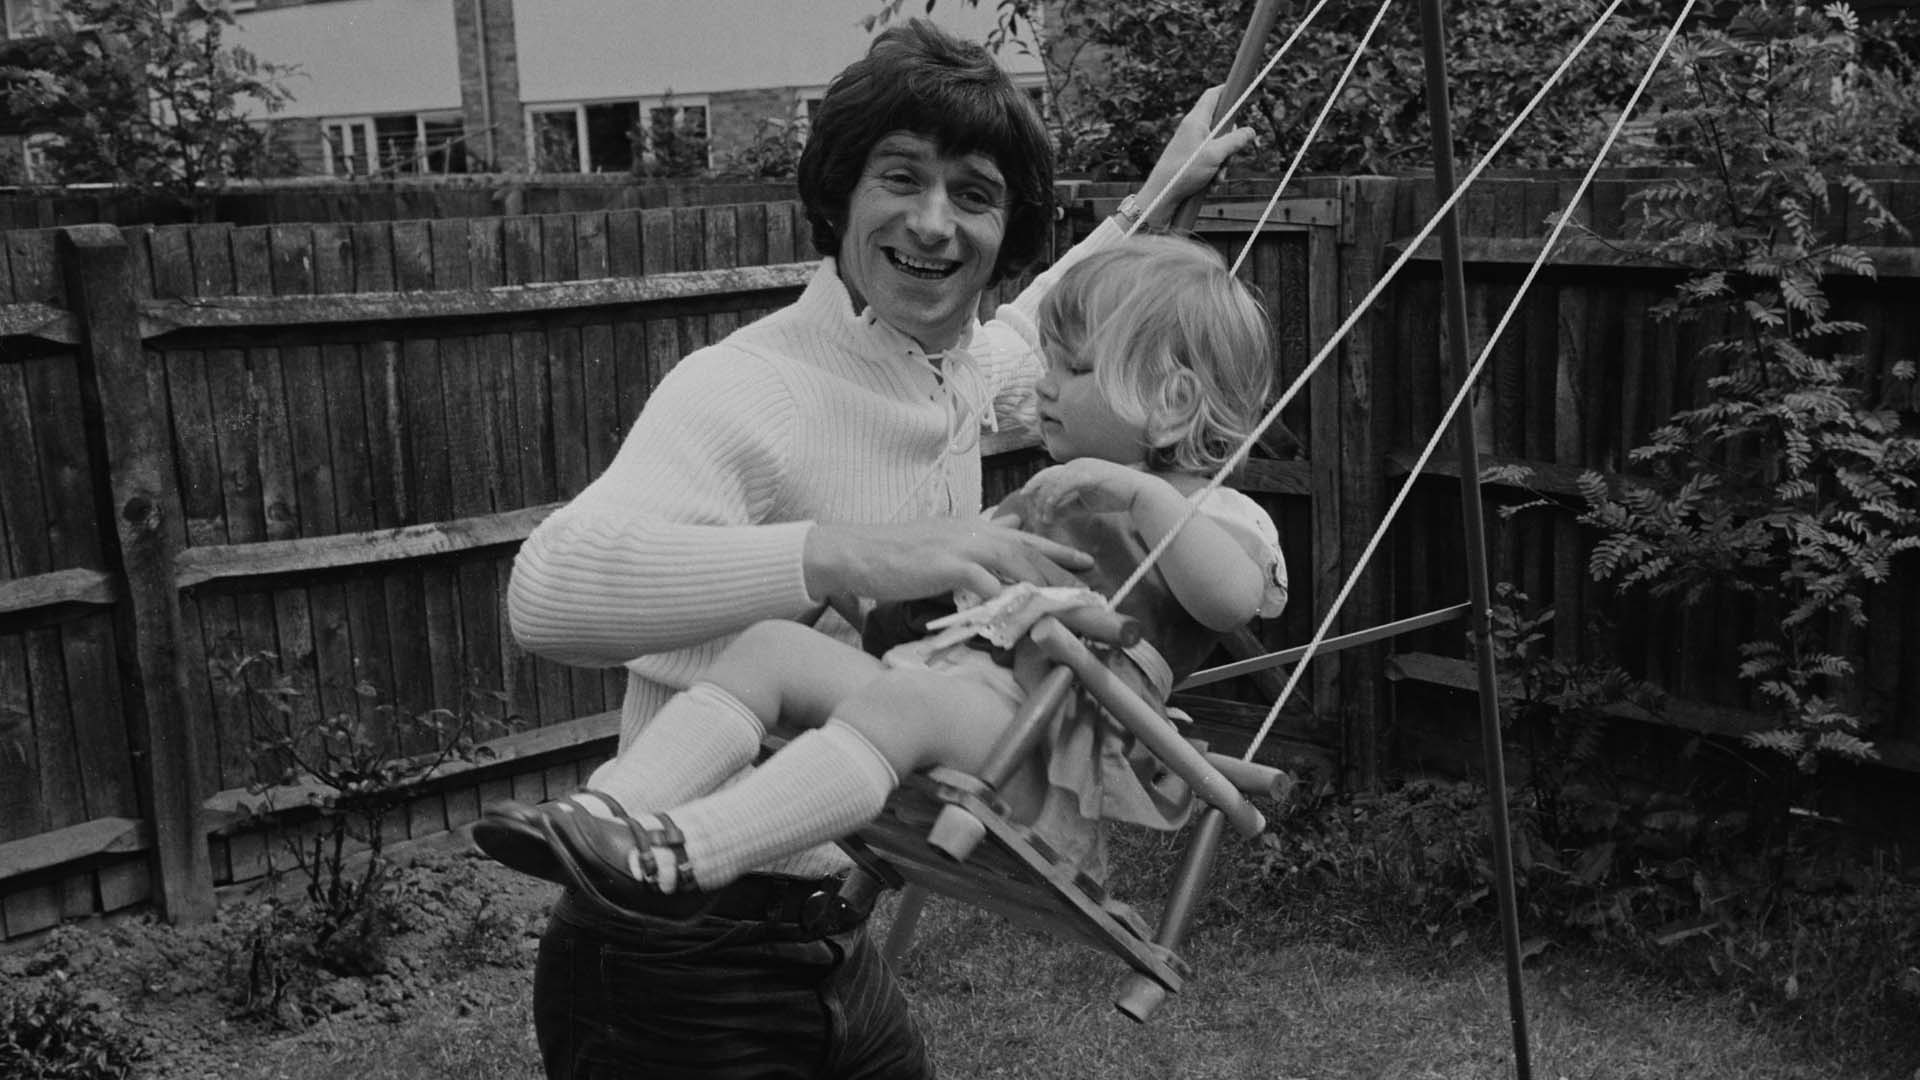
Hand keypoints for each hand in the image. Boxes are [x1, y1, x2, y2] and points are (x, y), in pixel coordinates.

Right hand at [804, 517, 1092, 603]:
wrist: (854, 551)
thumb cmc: (891, 556)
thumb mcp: (936, 547)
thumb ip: (966, 555)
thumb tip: (988, 562)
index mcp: (975, 528)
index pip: (1027, 539)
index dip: (1060, 552)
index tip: (1087, 565)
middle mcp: (977, 532)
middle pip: (1033, 557)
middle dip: (1067, 580)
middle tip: (1095, 601)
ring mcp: (965, 547)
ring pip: (1021, 570)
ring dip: (1050, 594)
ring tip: (1075, 614)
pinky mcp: (951, 566)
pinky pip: (990, 589)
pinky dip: (1011, 607)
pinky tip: (1026, 623)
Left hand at [1020, 460, 1154, 518]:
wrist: (1138, 493)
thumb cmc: (1114, 496)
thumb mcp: (1084, 504)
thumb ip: (1067, 507)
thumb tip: (1050, 516)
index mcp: (1074, 468)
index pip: (1048, 475)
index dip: (1035, 485)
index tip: (1025, 497)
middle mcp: (1076, 464)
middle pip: (1046, 475)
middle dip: (1034, 491)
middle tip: (1027, 507)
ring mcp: (1083, 467)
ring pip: (1054, 481)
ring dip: (1046, 500)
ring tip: (1044, 517)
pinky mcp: (1090, 474)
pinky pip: (1066, 483)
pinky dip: (1056, 495)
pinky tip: (1051, 506)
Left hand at [1138, 86, 1257, 224]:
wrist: (1162, 196)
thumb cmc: (1183, 171)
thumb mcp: (1216, 155)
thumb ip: (1235, 140)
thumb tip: (1251, 131)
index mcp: (1196, 120)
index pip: (1213, 95)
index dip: (1228, 91)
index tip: (1243, 90)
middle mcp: (1193, 129)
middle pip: (1222, 124)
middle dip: (1231, 141)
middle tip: (1230, 154)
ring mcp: (1192, 145)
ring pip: (1219, 146)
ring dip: (1224, 162)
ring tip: (1217, 176)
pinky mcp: (1191, 159)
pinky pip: (1211, 160)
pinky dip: (1215, 171)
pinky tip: (1212, 183)